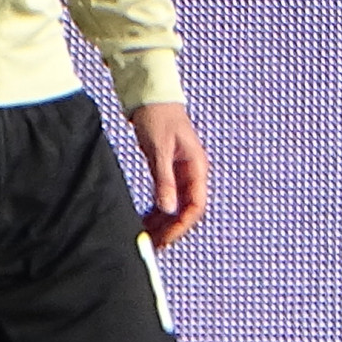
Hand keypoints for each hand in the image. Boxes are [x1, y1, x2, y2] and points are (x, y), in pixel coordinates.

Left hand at [128, 100, 208, 247]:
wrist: (152, 97)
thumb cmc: (158, 118)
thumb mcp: (159, 150)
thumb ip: (164, 180)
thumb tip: (167, 209)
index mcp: (196, 168)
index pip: (195, 206)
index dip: (181, 226)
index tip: (164, 239)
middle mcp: (192, 173)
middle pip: (186, 210)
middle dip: (171, 229)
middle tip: (153, 244)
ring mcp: (181, 172)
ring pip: (176, 206)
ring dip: (164, 222)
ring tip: (146, 235)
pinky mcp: (169, 170)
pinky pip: (167, 197)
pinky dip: (157, 210)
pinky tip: (145, 218)